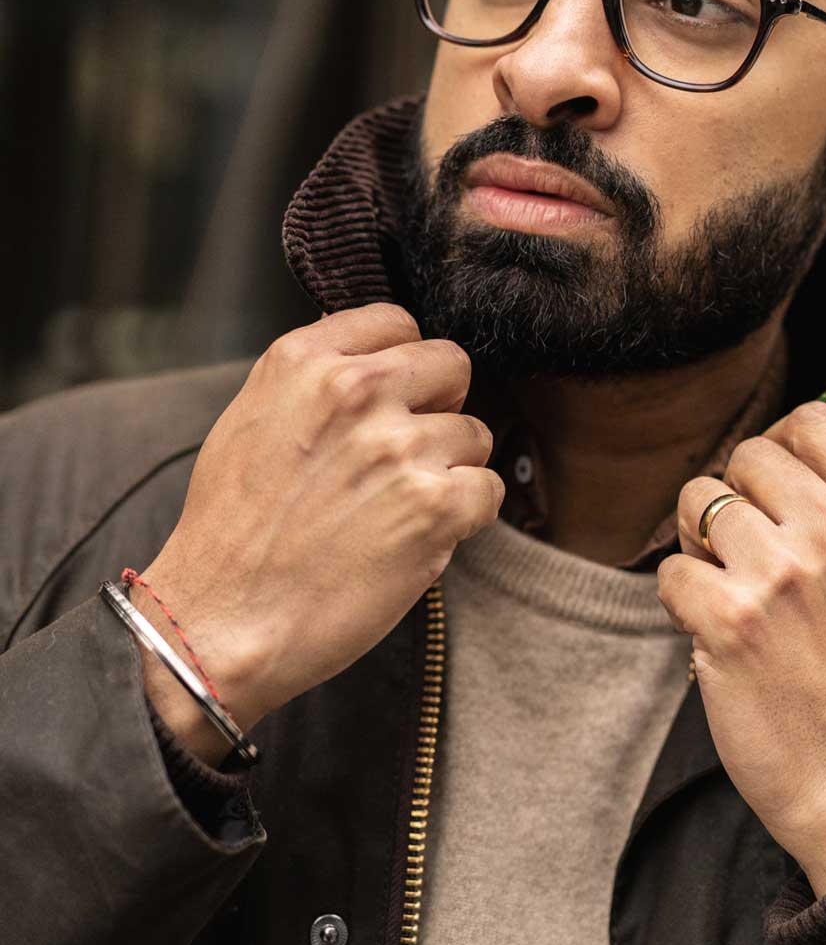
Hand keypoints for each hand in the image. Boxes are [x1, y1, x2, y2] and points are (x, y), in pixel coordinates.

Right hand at [138, 306, 502, 762]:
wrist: (219, 623)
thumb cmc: (230, 534)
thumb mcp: (250, 421)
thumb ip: (313, 382)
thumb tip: (372, 364)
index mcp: (304, 362)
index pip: (396, 322)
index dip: (404, 363)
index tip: (395, 396)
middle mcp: (356, 391)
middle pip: (451, 365)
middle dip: (439, 405)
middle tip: (406, 453)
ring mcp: (399, 446)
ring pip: (474, 433)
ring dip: (449, 469)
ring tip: (398, 508)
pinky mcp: (435, 505)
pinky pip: (488, 489)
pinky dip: (465, 516)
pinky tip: (419, 537)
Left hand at [656, 401, 825, 895]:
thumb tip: (809, 436)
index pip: (814, 421)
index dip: (780, 446)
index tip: (772, 485)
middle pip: (746, 456)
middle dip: (735, 500)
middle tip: (747, 555)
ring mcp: (781, 578)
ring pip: (697, 502)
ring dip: (699, 545)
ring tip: (731, 591)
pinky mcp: (729, 622)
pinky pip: (669, 570)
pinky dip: (678, 601)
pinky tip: (712, 634)